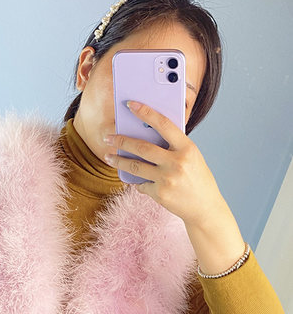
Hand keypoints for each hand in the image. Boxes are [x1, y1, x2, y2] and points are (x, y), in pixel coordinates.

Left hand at [103, 100, 224, 227]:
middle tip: (108, 138)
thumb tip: (145, 134)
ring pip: (135, 166)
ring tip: (108, 157)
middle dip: (121, 141)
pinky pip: (141, 185)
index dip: (146, 112)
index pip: (164, 124)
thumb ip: (173, 146)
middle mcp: (177, 162)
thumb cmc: (197, 179)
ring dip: (118, 161)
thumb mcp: (191, 157)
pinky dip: (138, 182)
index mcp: (187, 148)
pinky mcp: (159, 194)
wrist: (205, 208)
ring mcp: (167, 179)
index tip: (131, 105)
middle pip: (142, 147)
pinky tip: (137, 181)